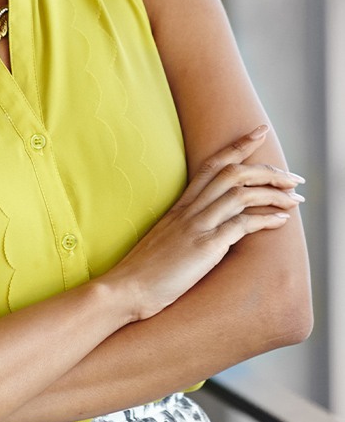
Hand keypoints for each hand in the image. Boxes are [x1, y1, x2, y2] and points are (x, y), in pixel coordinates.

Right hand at [107, 125, 304, 320]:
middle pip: (232, 173)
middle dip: (268, 171)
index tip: (260, 133)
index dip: (239, 145)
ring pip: (240, 194)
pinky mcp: (204, 247)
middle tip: (294, 178)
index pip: (213, 164)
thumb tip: (212, 228)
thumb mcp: (167, 239)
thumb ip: (187, 227)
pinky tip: (282, 221)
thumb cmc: (145, 270)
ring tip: (296, 198)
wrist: (126, 288)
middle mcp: (189, 209)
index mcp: (181, 205)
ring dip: (273, 193)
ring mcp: (196, 226)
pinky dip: (265, 219)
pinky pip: (240, 225)